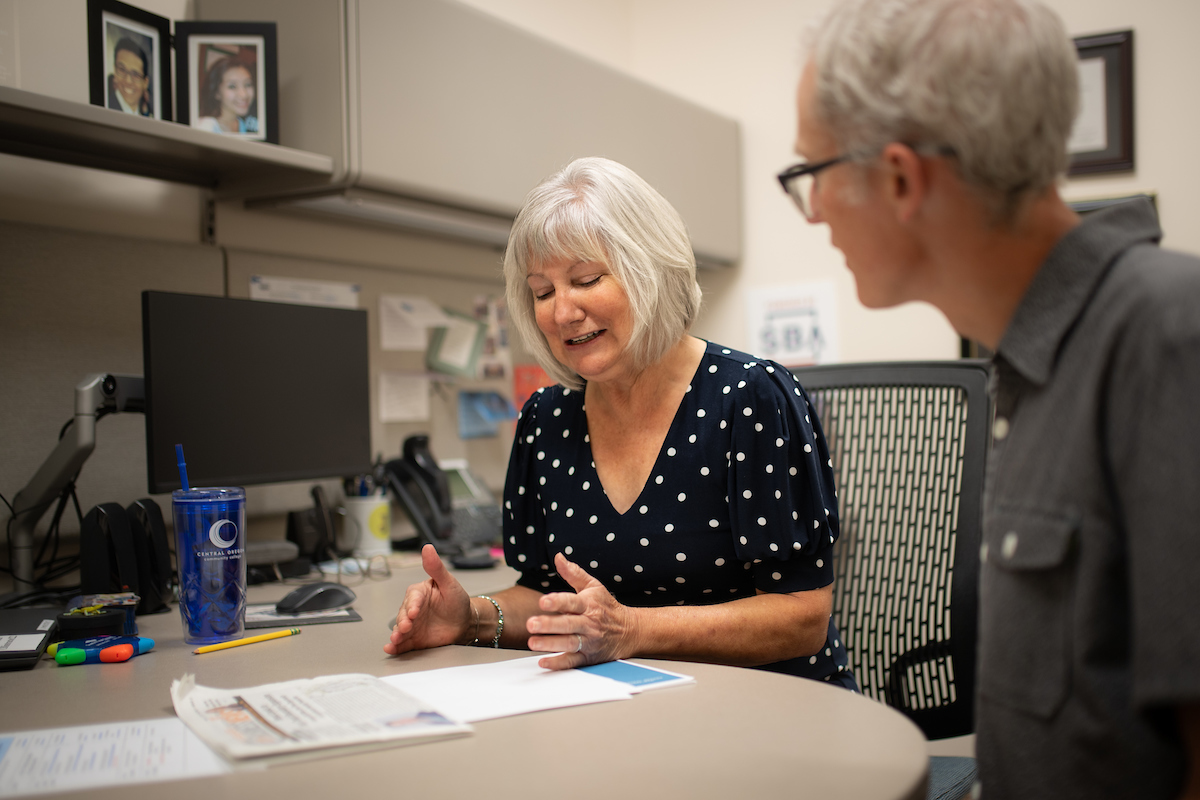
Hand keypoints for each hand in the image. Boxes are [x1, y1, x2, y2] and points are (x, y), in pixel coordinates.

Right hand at [384, 544, 471, 655]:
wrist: (464, 623)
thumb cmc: (457, 601)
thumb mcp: (449, 583)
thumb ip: (437, 568)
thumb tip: (427, 548)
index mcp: (419, 593)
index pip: (413, 597)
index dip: (413, 604)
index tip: (414, 611)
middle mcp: (413, 608)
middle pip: (404, 614)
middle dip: (403, 621)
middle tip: (406, 627)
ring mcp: (412, 624)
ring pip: (400, 629)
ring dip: (396, 634)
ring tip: (395, 640)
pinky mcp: (413, 638)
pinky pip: (403, 642)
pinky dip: (395, 646)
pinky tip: (391, 648)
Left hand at [526, 552, 638, 669]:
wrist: (630, 631)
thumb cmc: (607, 608)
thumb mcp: (593, 586)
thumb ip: (573, 573)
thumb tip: (558, 557)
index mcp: (589, 604)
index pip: (571, 602)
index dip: (557, 602)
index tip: (543, 602)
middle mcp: (589, 623)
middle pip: (568, 624)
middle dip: (549, 624)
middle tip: (531, 624)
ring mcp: (589, 641)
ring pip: (569, 643)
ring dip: (550, 644)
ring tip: (533, 643)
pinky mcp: (589, 657)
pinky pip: (573, 661)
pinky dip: (558, 663)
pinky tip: (544, 662)